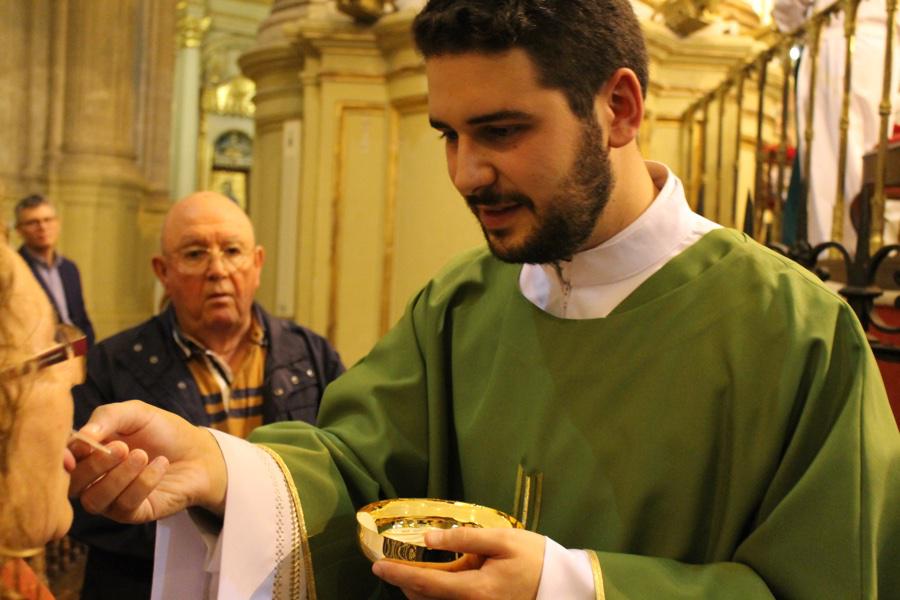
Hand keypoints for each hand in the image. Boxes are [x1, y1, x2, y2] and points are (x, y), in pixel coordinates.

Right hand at [68, 400, 227, 522]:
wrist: (199, 451)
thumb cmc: (164, 431)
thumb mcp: (136, 413)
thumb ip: (108, 416)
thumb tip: (82, 435)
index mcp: (89, 453)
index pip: (64, 460)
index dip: (64, 456)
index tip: (80, 446)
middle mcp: (95, 479)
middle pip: (74, 484)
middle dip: (95, 465)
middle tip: (122, 448)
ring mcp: (112, 499)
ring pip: (95, 500)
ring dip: (118, 477)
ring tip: (142, 455)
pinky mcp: (134, 513)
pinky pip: (124, 506)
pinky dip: (142, 484)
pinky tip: (159, 465)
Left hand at [372, 528, 544, 599]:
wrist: (562, 583)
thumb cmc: (534, 557)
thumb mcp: (502, 540)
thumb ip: (464, 539)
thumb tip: (429, 538)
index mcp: (476, 590)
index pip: (427, 584)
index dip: (399, 576)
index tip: (377, 567)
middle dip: (405, 585)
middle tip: (391, 565)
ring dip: (419, 591)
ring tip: (409, 572)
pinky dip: (436, 595)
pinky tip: (435, 580)